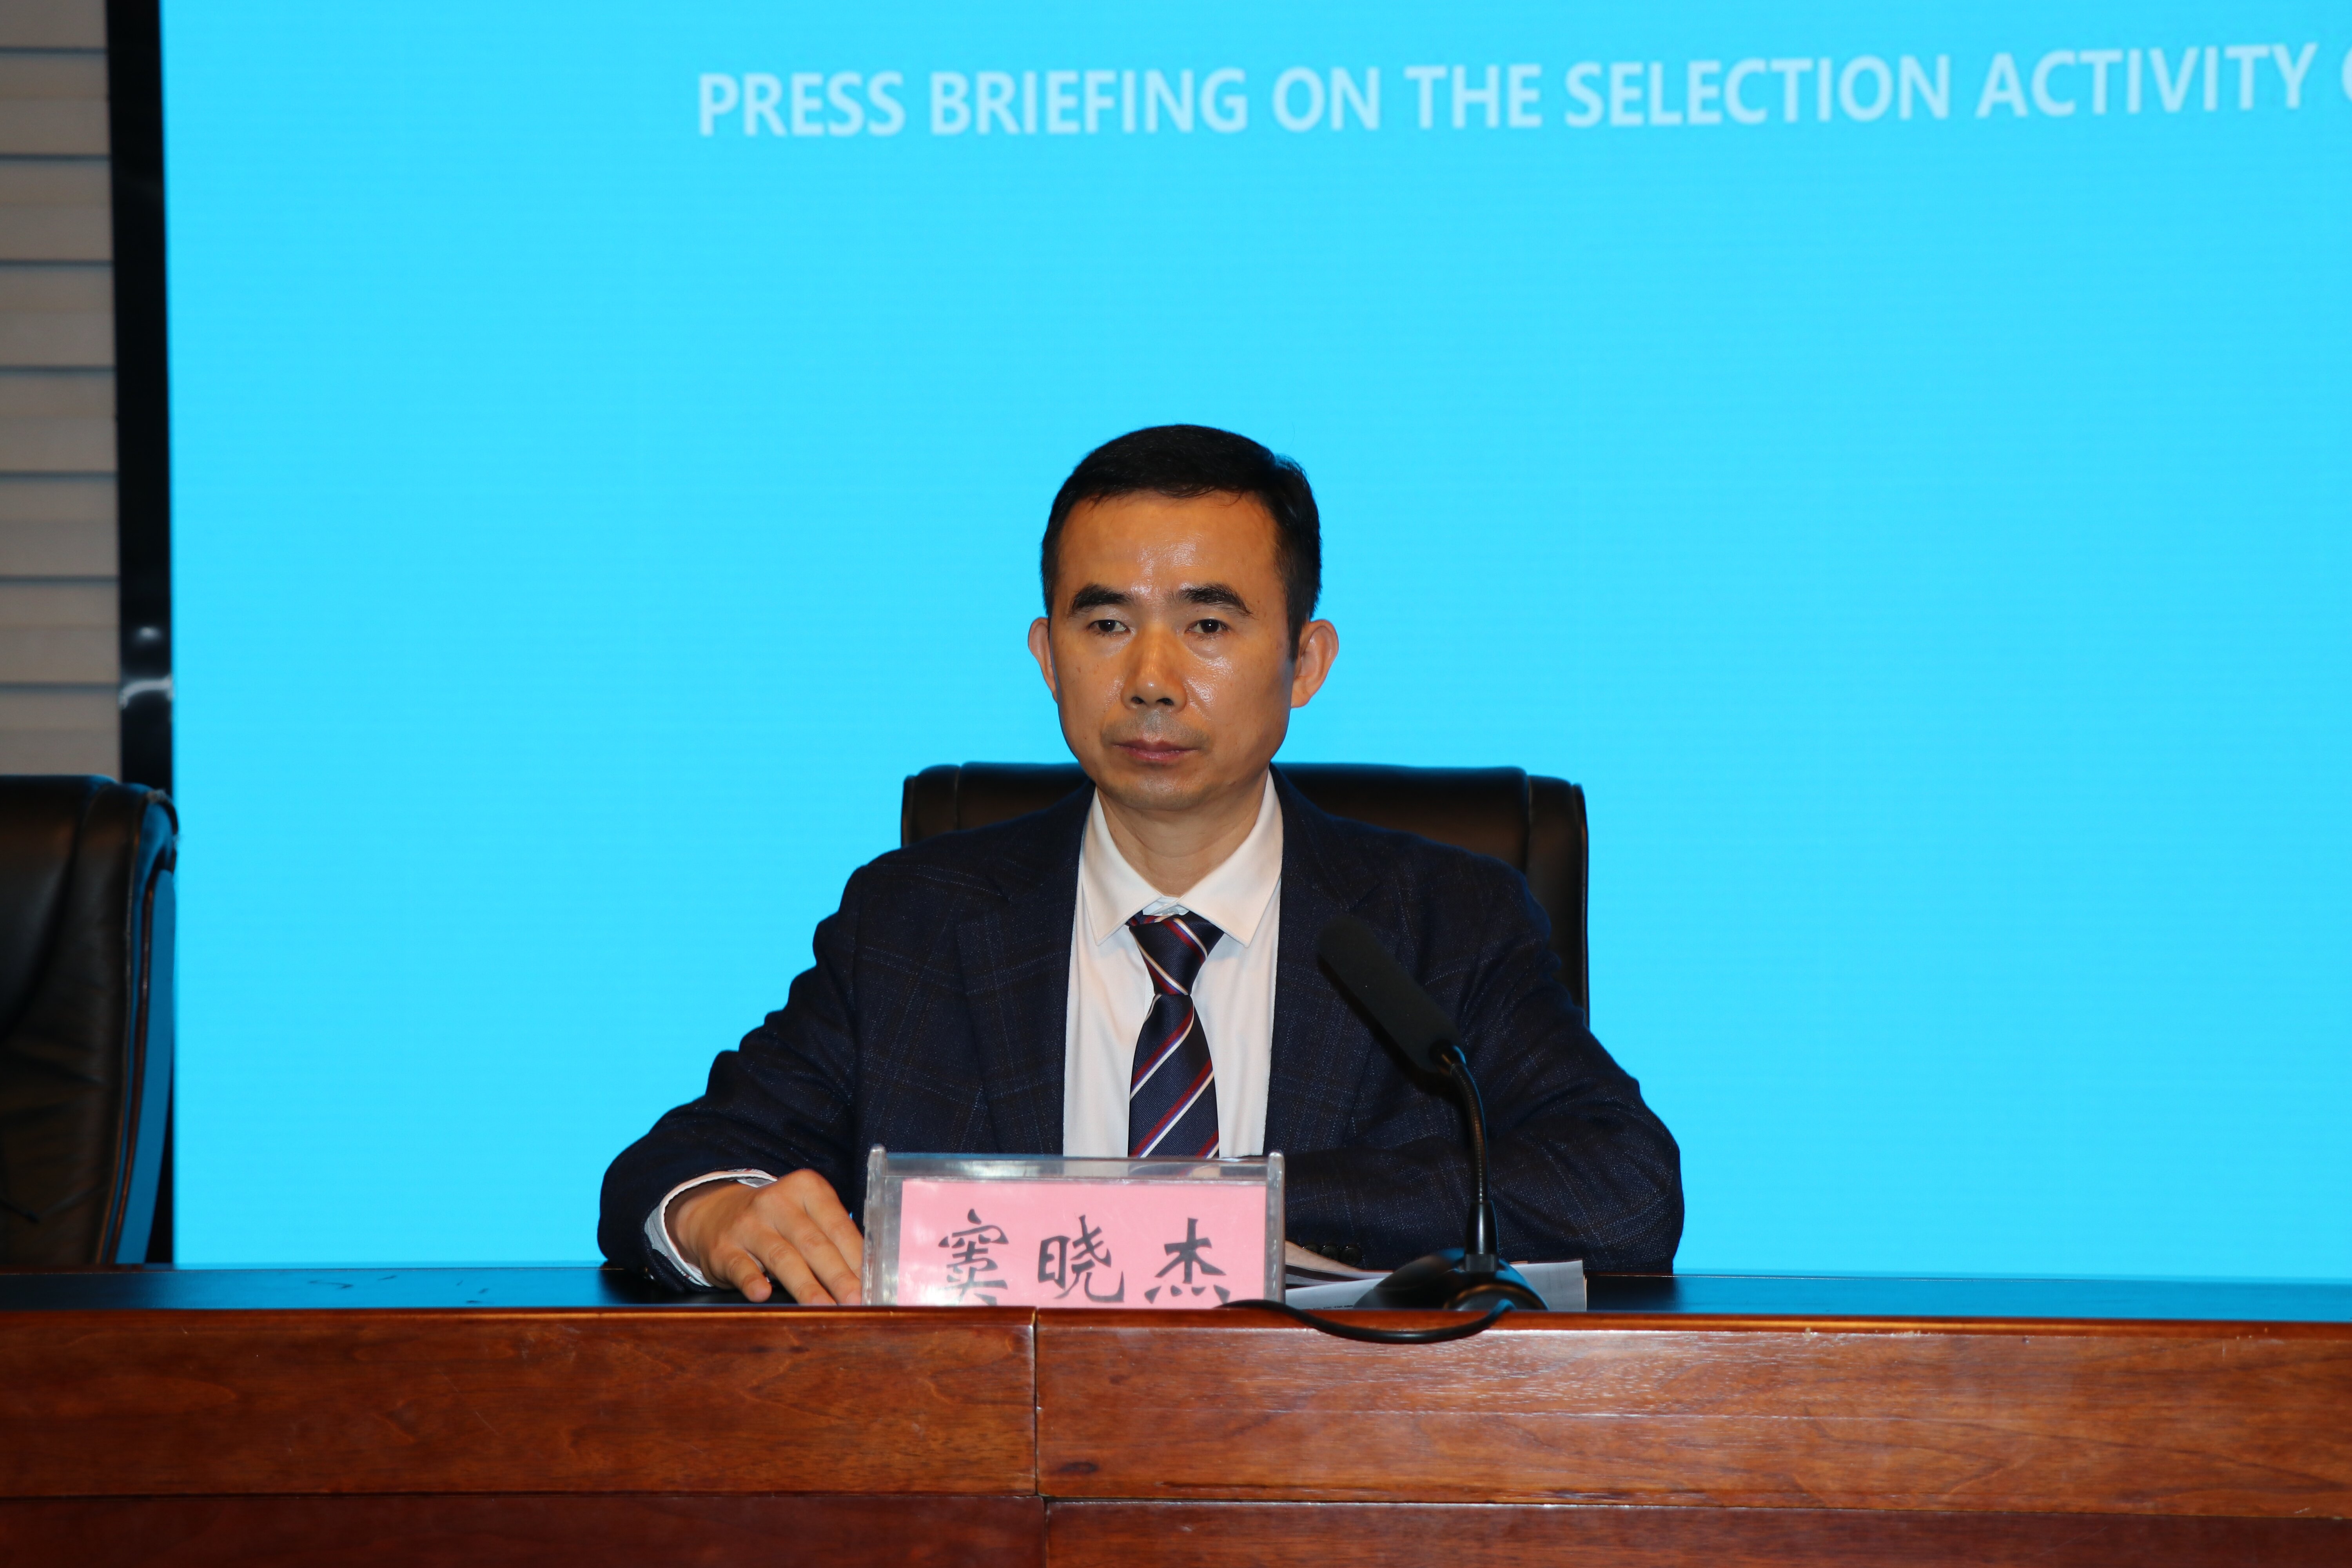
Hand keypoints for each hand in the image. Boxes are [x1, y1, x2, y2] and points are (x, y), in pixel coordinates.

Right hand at [667, 1169, 864, 1303]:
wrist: (715, 1213)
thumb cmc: (776, 1221)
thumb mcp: (805, 1215)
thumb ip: (831, 1238)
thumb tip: (864, 1278)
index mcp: (807, 1189)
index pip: (838, 1225)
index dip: (856, 1256)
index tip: (873, 1283)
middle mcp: (777, 1201)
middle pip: (814, 1242)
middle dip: (838, 1275)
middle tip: (855, 1300)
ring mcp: (748, 1224)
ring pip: (782, 1256)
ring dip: (805, 1285)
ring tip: (823, 1307)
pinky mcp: (724, 1248)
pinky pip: (741, 1266)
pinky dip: (752, 1280)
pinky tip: (763, 1294)